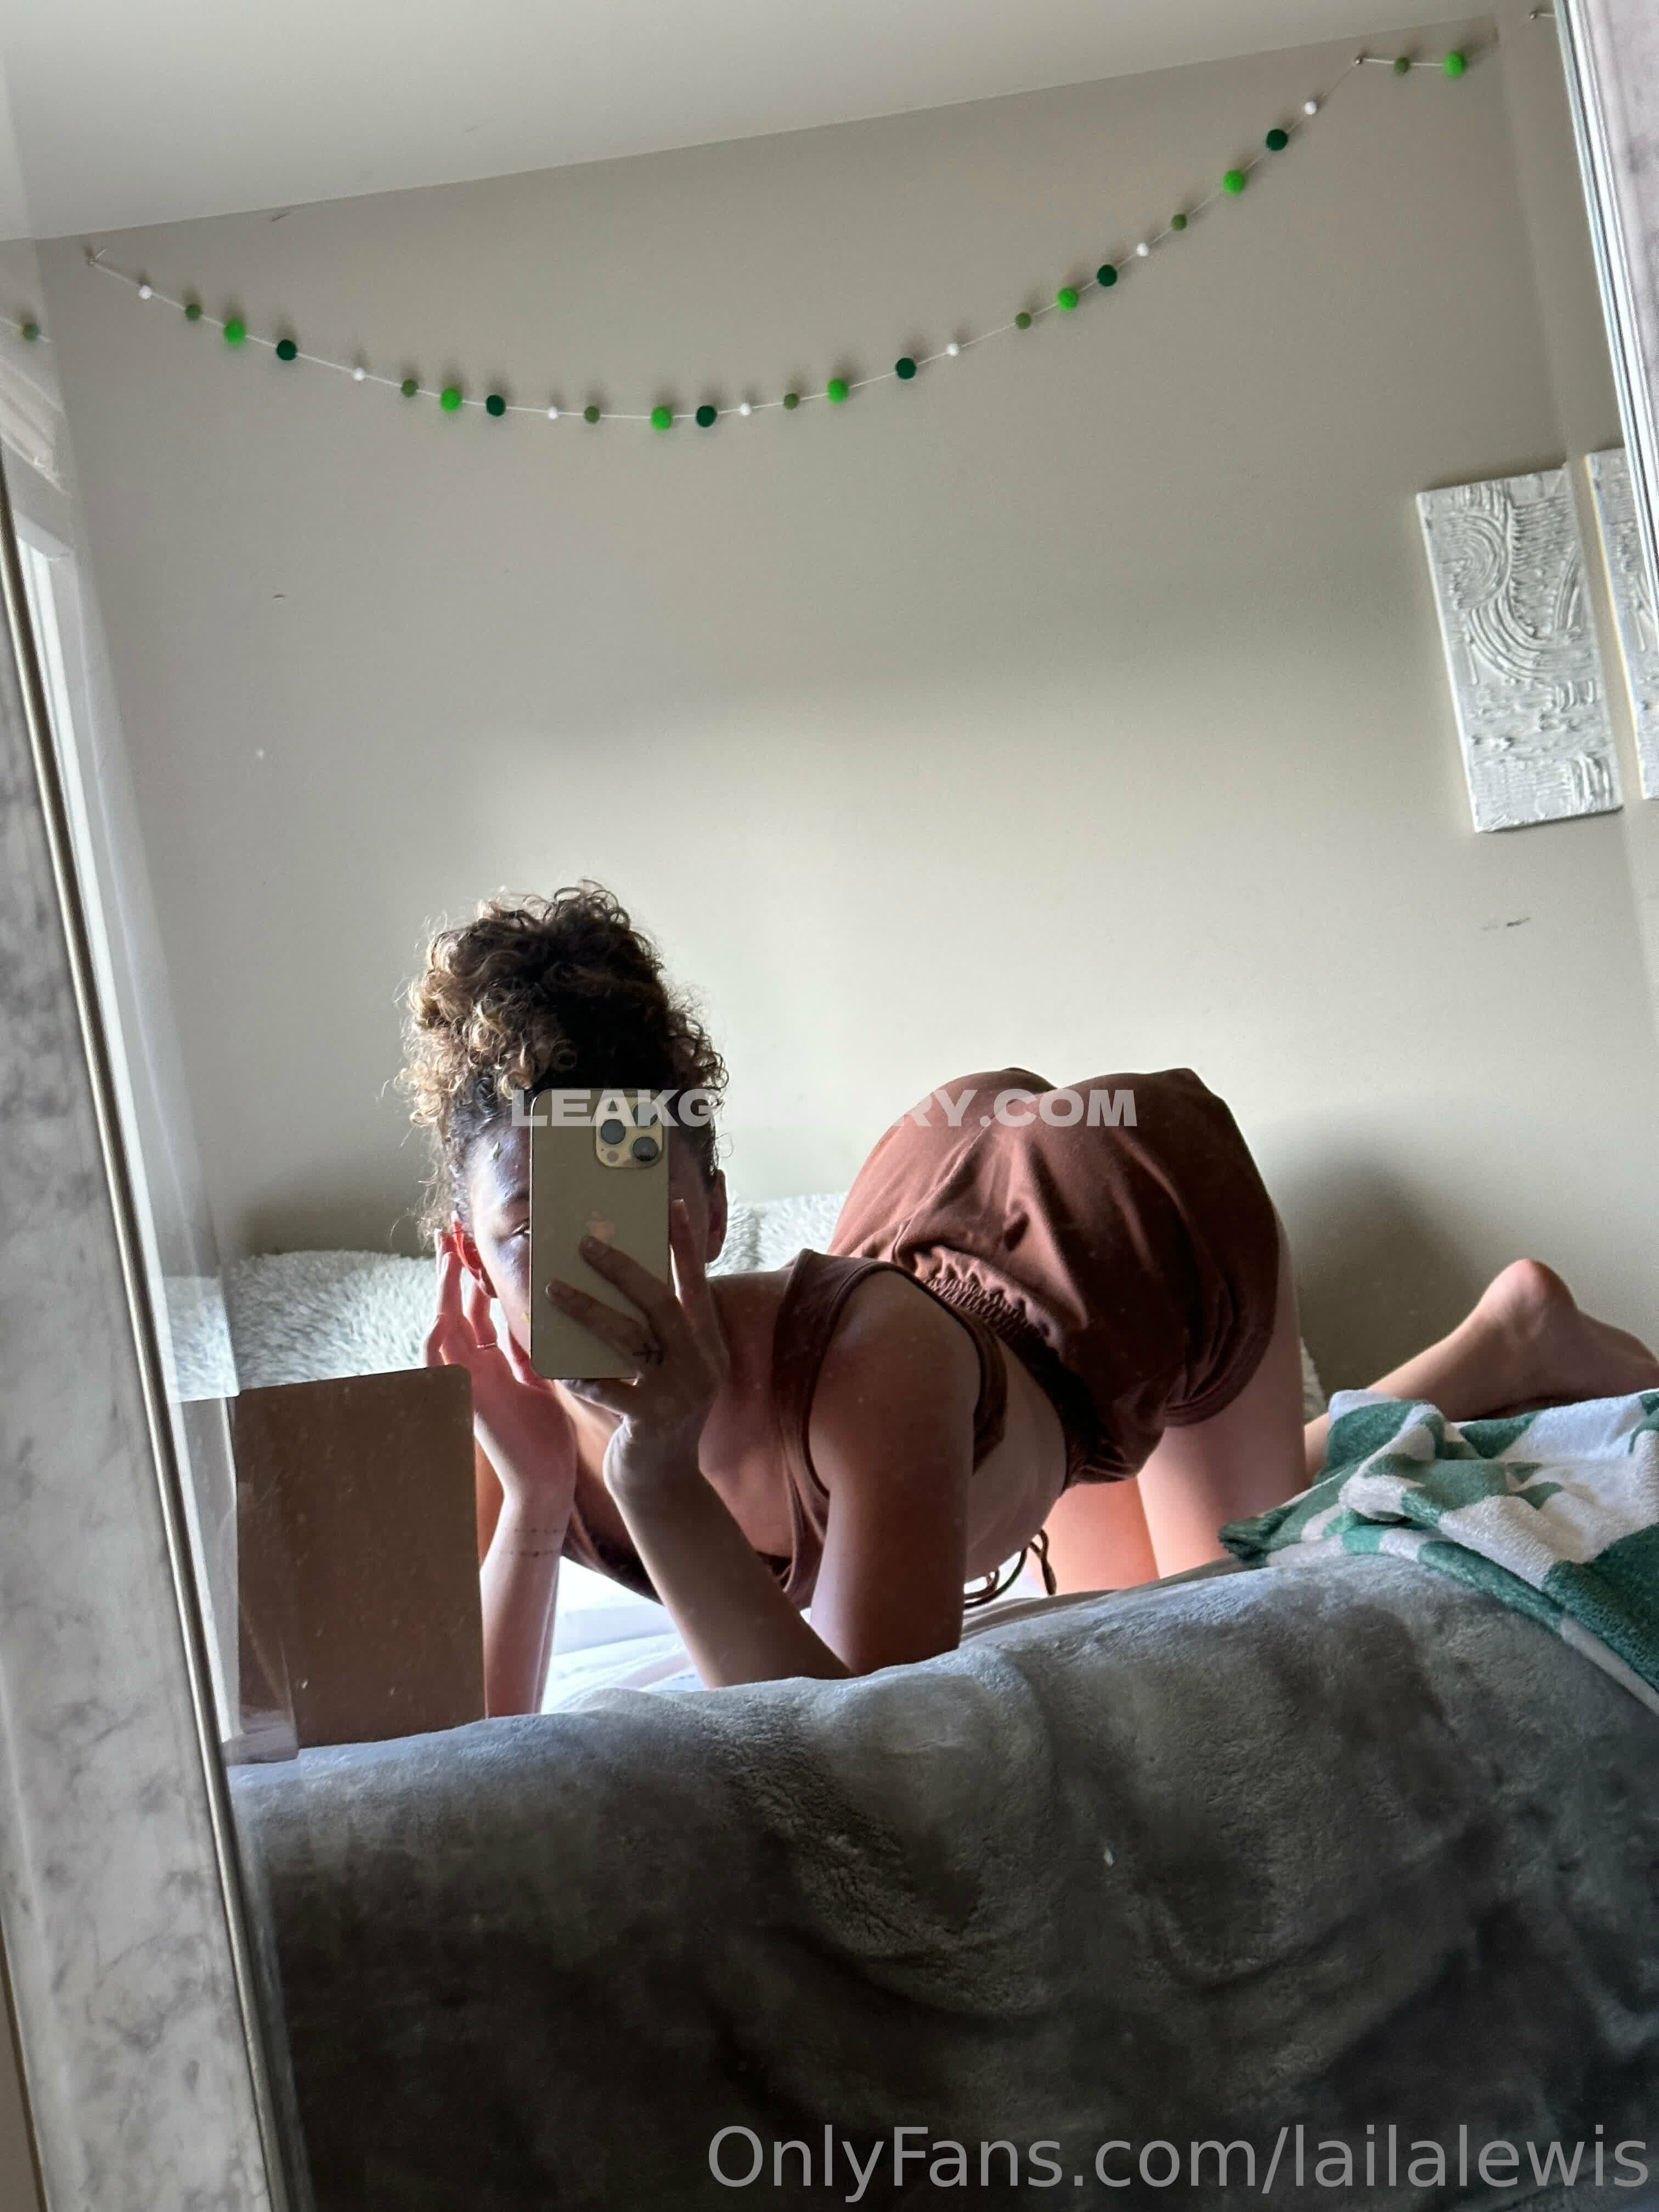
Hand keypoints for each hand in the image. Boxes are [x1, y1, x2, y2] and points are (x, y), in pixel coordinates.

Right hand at [425, 1232, 577, 1507]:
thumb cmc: (544, 1431)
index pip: (475, 1306)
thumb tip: (529, 1308)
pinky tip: (441, 1313)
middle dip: (450, 1269)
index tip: (470, 1238)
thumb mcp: (539, 1374)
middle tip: (449, 1229)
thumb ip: (526, 1344)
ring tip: (447, 1255)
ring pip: (443, 1326)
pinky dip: (438, 1339)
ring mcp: (466, 1380)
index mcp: (491, 1358)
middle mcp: (473, 1365)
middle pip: (454, 1306)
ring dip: (442, 1292)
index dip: (470, 1272)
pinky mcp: (465, 1398)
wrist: (546, 1478)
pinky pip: (443, 1365)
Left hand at [546, 1199, 727, 1495]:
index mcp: (708, 1346)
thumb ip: (658, 1333)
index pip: (696, 1284)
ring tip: (553, 1289)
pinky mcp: (651, 1420)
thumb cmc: (656, 1417)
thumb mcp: (668, 1371)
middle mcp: (701, 1364)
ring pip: (629, 1338)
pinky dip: (578, 1373)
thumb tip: (624, 1278)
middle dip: (622, 1268)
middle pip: (661, 1302)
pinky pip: (606, 1386)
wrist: (662, 1484)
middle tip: (585, 1242)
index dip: (685, 1245)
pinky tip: (553, 1363)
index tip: (673, 1204)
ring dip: (587, 1310)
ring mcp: (679, 1393)